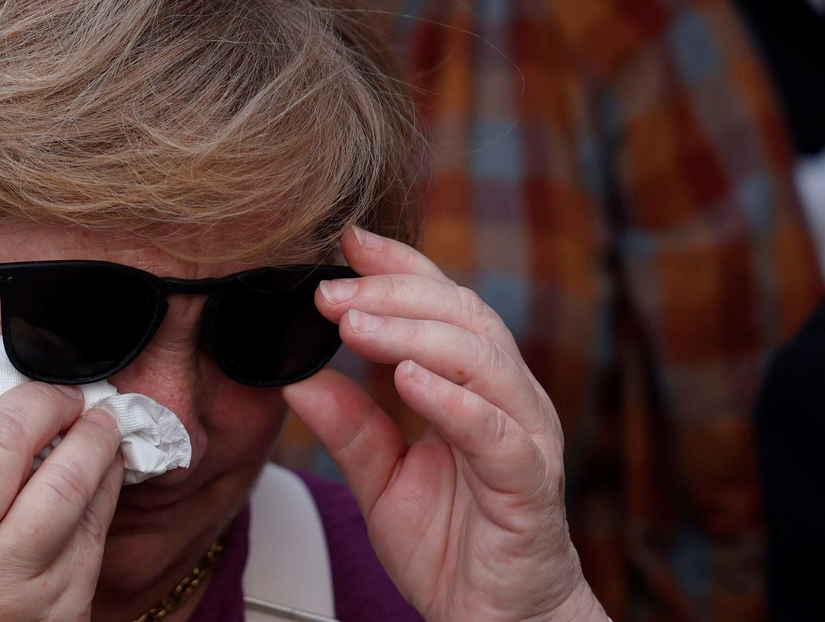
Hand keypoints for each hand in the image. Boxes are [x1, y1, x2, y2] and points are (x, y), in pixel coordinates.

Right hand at [0, 372, 124, 621]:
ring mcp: (10, 582)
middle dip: (44, 396)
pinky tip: (107, 462)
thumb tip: (1, 389)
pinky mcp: (60, 606)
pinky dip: (106, 482)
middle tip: (63, 386)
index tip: (5, 372)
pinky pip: (94, 525)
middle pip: (5, 437)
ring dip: (92, 432)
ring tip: (100, 414)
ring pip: (66, 478)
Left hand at [284, 228, 607, 621]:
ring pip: (481, 361)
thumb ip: (347, 424)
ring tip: (356, 325)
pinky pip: (496, 434)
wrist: (495, 621)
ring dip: (413, 335)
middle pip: (462, 317)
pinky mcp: (529, 485)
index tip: (347, 241)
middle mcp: (507, 399)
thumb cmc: (453, 544)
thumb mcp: (379, 476)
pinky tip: (411, 381)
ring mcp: (525, 438)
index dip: (399, 266)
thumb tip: (295, 373)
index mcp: (475, 385)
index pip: (443, 303)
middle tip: (331, 292)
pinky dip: (454, 401)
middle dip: (393, 295)